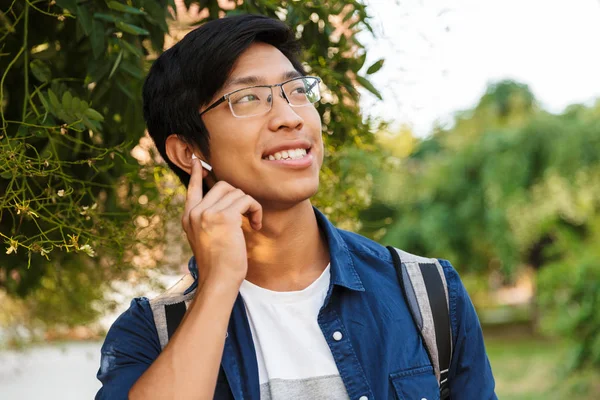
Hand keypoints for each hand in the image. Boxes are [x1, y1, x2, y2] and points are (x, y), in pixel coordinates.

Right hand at [182, 158, 262, 285]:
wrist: (218, 281)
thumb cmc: (219, 266)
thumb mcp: (207, 239)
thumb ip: (210, 221)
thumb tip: (227, 203)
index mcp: (189, 218)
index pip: (192, 189)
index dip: (196, 174)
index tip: (197, 162)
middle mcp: (196, 213)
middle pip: (222, 186)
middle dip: (239, 197)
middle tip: (247, 216)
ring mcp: (208, 214)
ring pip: (236, 192)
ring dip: (250, 206)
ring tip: (252, 224)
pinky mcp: (224, 217)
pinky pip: (247, 200)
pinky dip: (256, 210)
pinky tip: (256, 225)